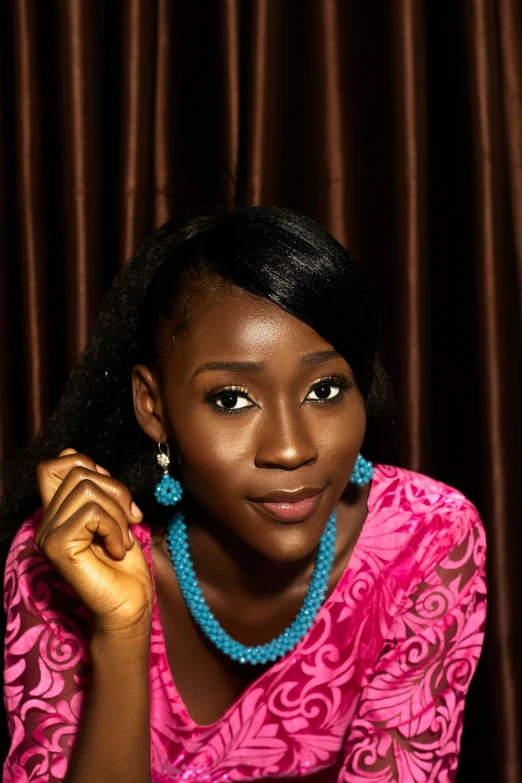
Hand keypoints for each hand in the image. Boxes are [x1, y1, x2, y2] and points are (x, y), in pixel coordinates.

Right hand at [35, 448, 153, 641]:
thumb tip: (84, 460)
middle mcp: (47, 521)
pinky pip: (92, 513)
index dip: (89, 466)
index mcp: (58, 511)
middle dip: (115, 492)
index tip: (113, 497)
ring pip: (87, 490)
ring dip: (117, 513)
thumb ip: (98, 488)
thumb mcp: (114, 513)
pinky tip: (117, 549)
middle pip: (78, 472)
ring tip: (120, 539)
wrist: (130, 603)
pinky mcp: (58, 547)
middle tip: (127, 522)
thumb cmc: (125, 563)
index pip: (56, 463)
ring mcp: (49, 534)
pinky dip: (115, 528)